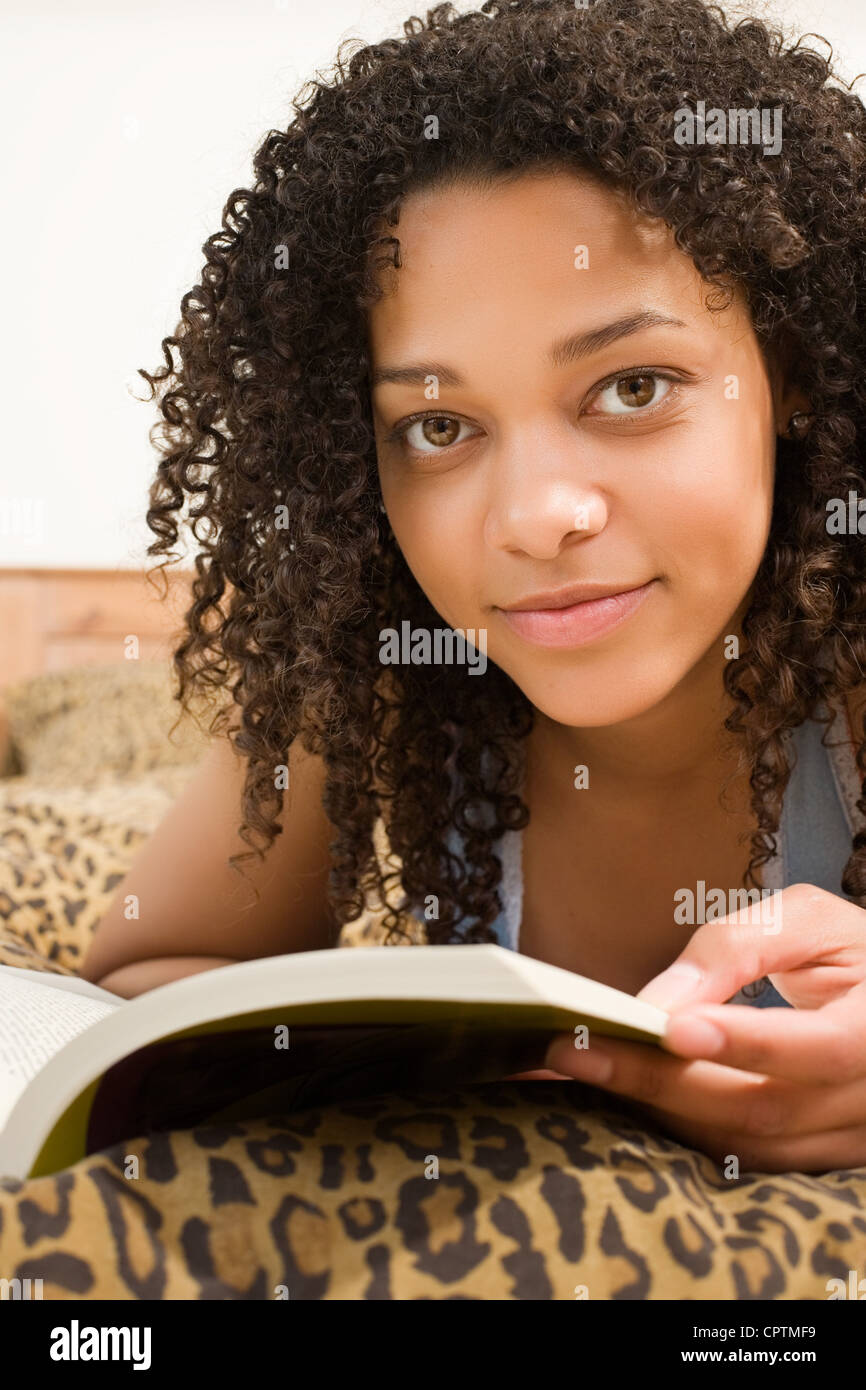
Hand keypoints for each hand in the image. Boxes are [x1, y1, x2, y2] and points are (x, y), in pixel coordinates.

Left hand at [539, 883, 865, 1172]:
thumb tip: (659, 1005)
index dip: (747, 1044)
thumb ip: (738, 948)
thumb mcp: (807, 919)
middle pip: (767, 1108)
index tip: (669, 1029)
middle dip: (662, 1081)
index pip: (823, 1048)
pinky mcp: (822, 1158)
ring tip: (587, 1071)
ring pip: (749, 1145)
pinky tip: (630, 1095)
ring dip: (662, 1112)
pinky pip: (747, 1159)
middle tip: (576, 1051)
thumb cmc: (852, 949)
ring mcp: (852, 1139)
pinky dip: (684, 1129)